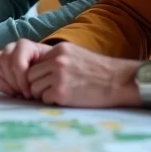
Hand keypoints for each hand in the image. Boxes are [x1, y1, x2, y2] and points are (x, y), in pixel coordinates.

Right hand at [0, 39, 52, 98]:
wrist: (48, 70)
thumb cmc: (50, 70)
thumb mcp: (50, 69)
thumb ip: (42, 72)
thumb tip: (33, 86)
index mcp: (25, 45)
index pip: (17, 62)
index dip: (21, 80)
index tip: (29, 93)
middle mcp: (12, 47)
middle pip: (5, 63)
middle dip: (14, 82)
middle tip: (24, 94)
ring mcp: (3, 55)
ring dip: (7, 83)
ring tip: (18, 92)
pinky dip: (0, 84)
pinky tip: (11, 92)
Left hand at [23, 42, 140, 107]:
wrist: (120, 81)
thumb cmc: (101, 71)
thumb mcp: (77, 55)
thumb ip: (58, 59)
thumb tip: (40, 70)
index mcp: (60, 49)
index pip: (36, 63)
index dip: (40, 74)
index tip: (48, 81)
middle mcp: (57, 61)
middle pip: (30, 75)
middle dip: (37, 85)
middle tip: (50, 91)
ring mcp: (58, 76)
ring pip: (34, 88)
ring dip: (43, 94)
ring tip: (60, 95)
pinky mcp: (61, 92)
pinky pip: (44, 99)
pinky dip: (52, 102)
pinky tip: (66, 100)